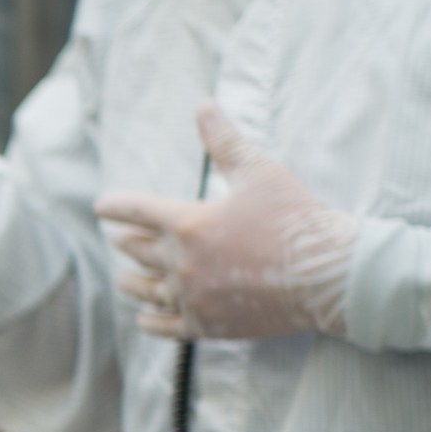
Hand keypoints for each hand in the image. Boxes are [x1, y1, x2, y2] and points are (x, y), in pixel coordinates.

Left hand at [97, 107, 359, 339]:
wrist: (329, 273)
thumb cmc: (296, 217)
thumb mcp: (260, 171)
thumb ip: (225, 141)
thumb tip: (204, 105)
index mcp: (187, 223)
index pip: (136, 210)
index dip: (115, 206)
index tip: (101, 206)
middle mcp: (181, 262)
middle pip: (138, 251)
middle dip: (127, 242)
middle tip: (119, 239)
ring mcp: (192, 297)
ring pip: (146, 290)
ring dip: (132, 281)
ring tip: (124, 277)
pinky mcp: (208, 325)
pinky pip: (167, 326)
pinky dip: (151, 321)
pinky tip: (144, 317)